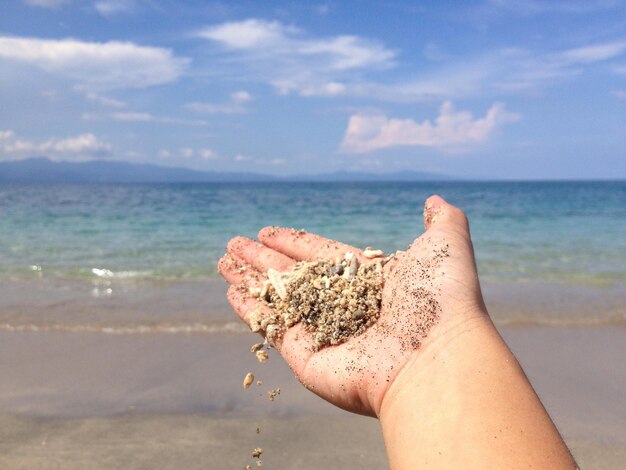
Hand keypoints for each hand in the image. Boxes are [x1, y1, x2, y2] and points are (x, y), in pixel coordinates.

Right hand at [218, 195, 487, 416]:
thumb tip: (434, 201)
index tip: (267, 231)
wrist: (437, 358)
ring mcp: (323, 331)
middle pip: (292, 274)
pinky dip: (250, 311)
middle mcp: (343, 305)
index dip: (293, 242)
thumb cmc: (442, 299)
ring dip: (249, 280)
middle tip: (233, 243)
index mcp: (369, 279)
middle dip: (261, 258)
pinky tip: (230, 292)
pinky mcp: (306, 356)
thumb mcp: (446, 245)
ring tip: (222, 262)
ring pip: (277, 298)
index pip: (320, 254)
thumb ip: (442, 220)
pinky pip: (272, 328)